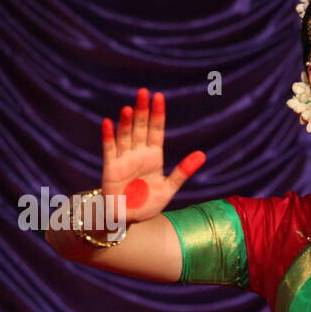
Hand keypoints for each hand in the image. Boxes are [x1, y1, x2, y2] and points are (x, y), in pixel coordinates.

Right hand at [100, 87, 205, 223]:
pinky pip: (109, 150)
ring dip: (126, 123)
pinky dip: (108, 136)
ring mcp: (124, 159)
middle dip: (142, 111)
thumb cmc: (148, 202)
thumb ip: (183, 170)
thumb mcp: (169, 187)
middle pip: (140, 128)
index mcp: (153, 156)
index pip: (156, 130)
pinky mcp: (111, 168)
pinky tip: (108, 123)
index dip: (157, 114)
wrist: (128, 219)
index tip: (158, 96)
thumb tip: (202, 154)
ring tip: (129, 108)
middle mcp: (138, 154)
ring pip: (125, 136)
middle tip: (144, 92)